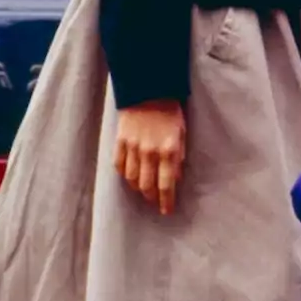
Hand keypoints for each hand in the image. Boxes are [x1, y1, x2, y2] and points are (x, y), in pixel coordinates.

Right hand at [114, 100, 186, 216]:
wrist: (148, 89)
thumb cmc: (170, 111)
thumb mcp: (181, 133)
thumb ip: (178, 157)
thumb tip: (175, 178)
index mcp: (168, 150)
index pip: (166, 184)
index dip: (166, 201)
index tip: (167, 211)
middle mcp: (149, 152)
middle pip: (147, 185)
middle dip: (152, 198)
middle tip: (155, 202)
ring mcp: (133, 147)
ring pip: (131, 178)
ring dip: (138, 189)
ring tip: (143, 192)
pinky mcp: (120, 140)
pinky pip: (119, 165)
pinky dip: (124, 174)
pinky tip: (129, 177)